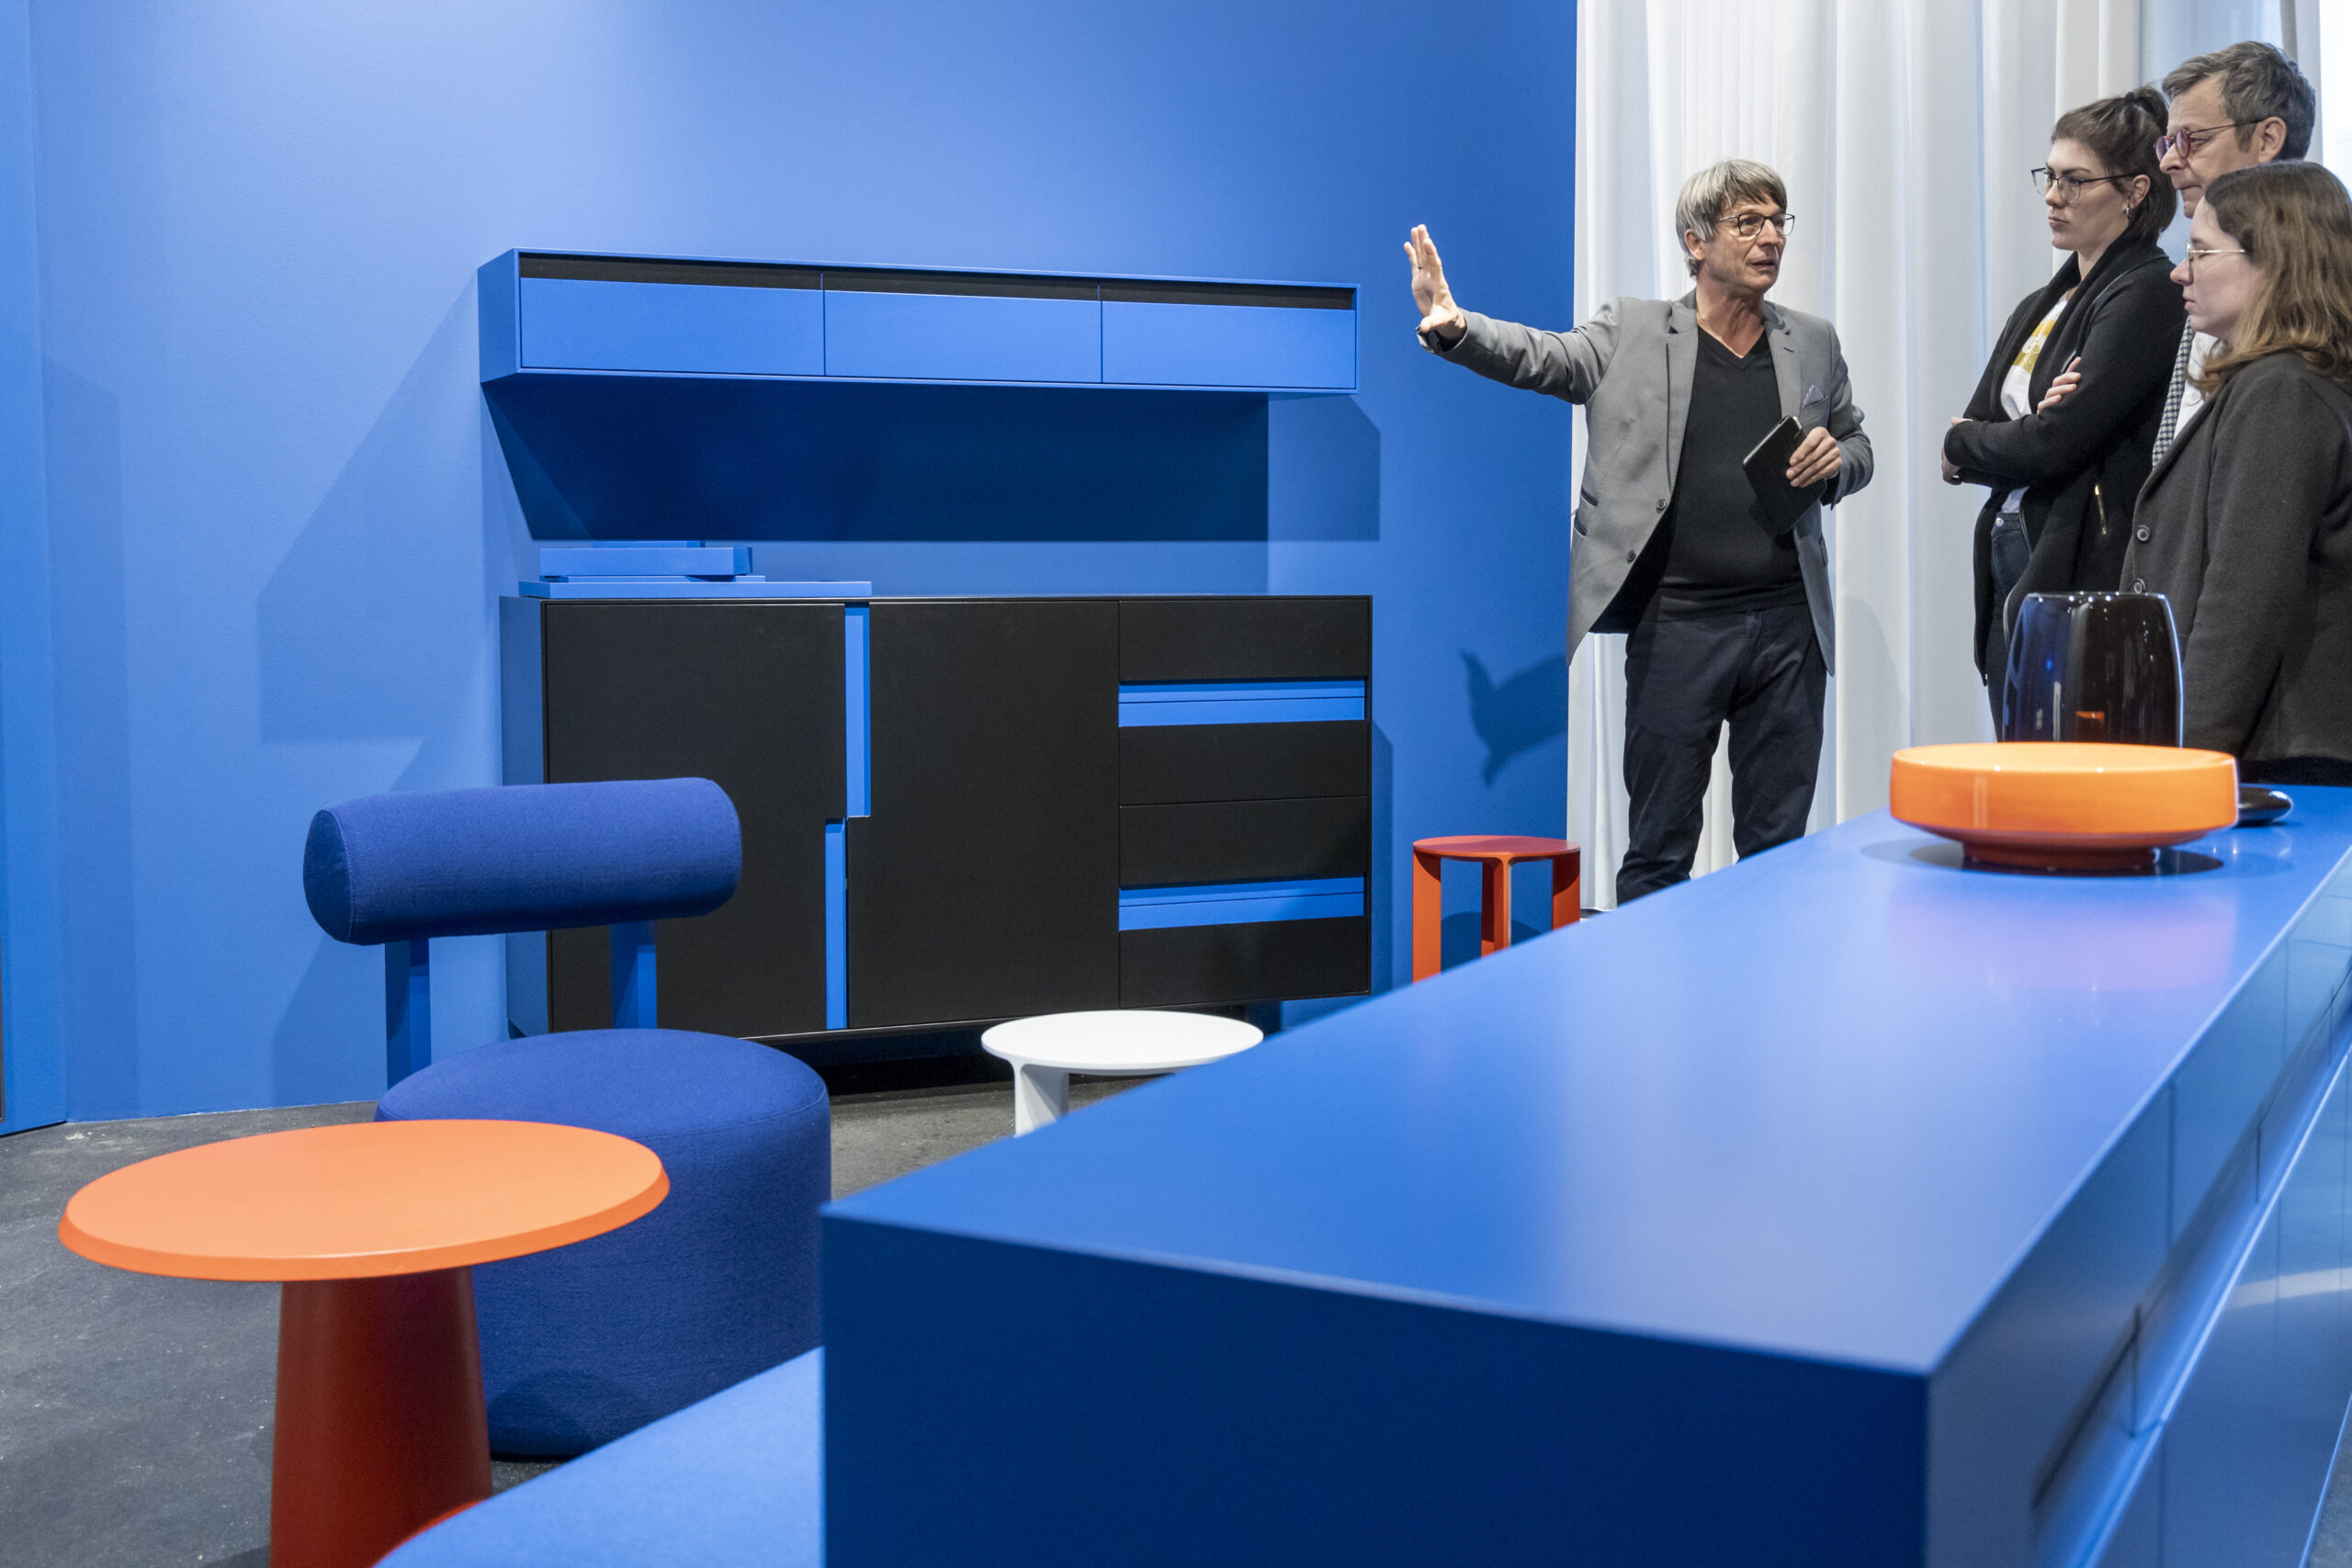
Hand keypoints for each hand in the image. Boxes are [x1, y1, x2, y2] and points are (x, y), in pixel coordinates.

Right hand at [1405, 225, 1466, 344]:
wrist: (1445, 318)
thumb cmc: (1445, 319)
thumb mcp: (1439, 322)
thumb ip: (1431, 323)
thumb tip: (1424, 328)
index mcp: (1439, 284)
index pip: (1436, 266)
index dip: (1431, 254)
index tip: (1428, 241)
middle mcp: (1433, 277)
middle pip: (1429, 257)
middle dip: (1425, 242)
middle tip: (1421, 228)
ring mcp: (1426, 277)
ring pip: (1422, 257)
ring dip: (1419, 243)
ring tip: (1416, 229)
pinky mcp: (1419, 280)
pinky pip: (1416, 264)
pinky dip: (1412, 254)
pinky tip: (1407, 243)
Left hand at [1786, 426, 1841, 488]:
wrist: (1827, 452)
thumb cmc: (1810, 447)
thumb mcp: (1804, 444)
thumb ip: (1798, 450)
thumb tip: (1790, 464)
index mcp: (1820, 432)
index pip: (1810, 443)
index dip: (1800, 453)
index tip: (1791, 463)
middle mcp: (1830, 441)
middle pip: (1813, 456)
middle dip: (1799, 467)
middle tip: (1789, 475)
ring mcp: (1835, 452)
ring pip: (1817, 466)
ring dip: (1804, 475)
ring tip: (1794, 482)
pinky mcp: (1838, 462)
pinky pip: (1823, 472)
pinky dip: (1812, 479)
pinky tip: (1803, 483)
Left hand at [1941, 416, 1964, 484]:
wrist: (1959, 444)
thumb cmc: (1964, 435)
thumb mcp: (1964, 425)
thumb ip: (1959, 422)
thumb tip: (1953, 419)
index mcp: (1948, 444)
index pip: (1948, 450)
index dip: (1954, 454)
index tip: (1961, 457)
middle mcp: (1945, 454)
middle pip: (1946, 460)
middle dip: (1952, 463)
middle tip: (1962, 467)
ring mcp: (1945, 463)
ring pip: (1946, 469)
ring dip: (1952, 472)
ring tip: (1962, 474)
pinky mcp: (1947, 471)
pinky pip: (1947, 478)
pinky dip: (1953, 480)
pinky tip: (1959, 482)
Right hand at [2037, 356, 2080, 412]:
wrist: (2055, 426)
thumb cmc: (2064, 408)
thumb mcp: (2071, 394)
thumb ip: (2072, 377)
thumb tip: (2079, 358)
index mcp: (2059, 388)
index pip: (2064, 377)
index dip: (2070, 372)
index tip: (2080, 370)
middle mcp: (2052, 393)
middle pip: (2057, 382)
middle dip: (2067, 378)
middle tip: (2078, 377)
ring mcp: (2046, 401)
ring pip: (2051, 392)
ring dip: (2062, 389)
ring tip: (2073, 388)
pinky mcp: (2042, 410)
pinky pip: (2044, 404)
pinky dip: (2051, 401)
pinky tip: (2059, 399)